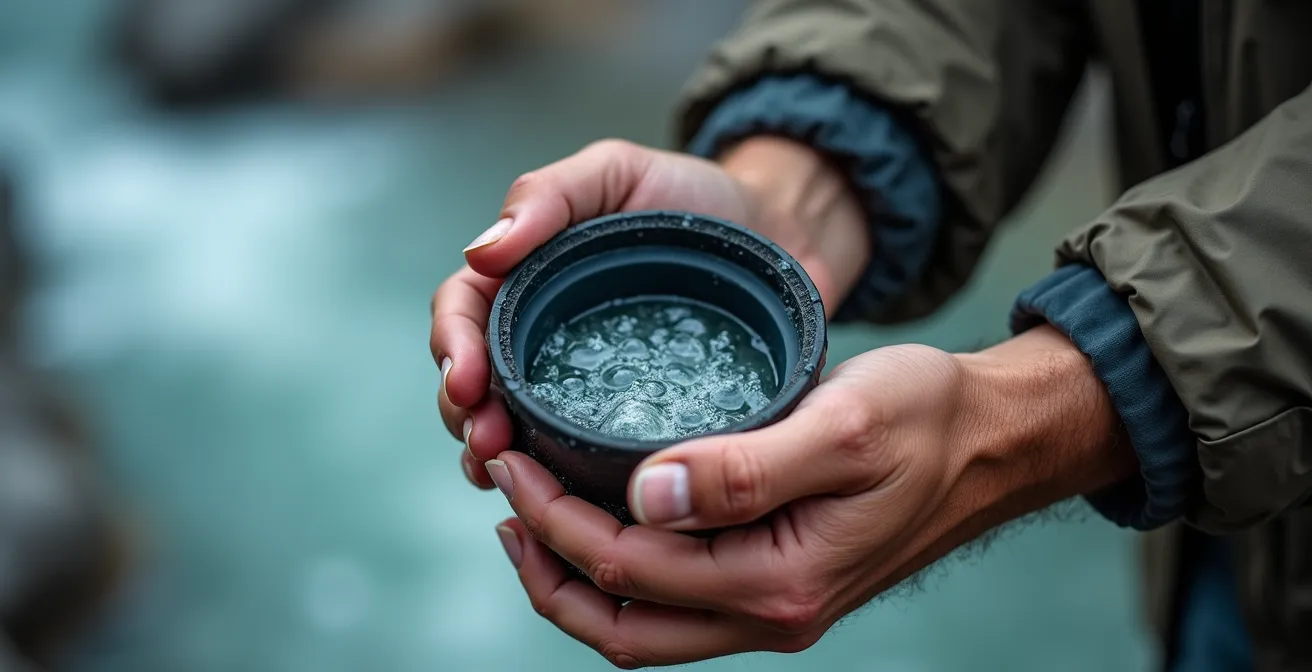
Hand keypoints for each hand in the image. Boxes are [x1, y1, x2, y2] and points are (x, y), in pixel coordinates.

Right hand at [431, 138, 869, 488]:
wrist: (778, 234)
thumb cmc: (693, 196)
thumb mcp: (617, 172)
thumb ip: (549, 195)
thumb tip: (480, 251)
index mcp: (526, 279)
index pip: (465, 314)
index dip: (454, 348)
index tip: (467, 383)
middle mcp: (543, 337)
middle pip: (477, 384)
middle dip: (467, 416)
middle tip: (485, 444)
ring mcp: (585, 385)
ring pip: (518, 431)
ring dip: (499, 458)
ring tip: (503, 478)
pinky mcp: (634, 423)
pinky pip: (583, 459)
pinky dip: (561, 483)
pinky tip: (562, 503)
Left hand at [487, 325, 1137, 667]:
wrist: (992, 441)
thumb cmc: (927, 420)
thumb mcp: (844, 427)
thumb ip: (743, 470)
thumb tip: (639, 496)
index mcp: (779, 582)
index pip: (631, 570)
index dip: (556, 523)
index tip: (514, 458)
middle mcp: (769, 612)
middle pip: (622, 627)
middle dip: (546, 568)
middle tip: (506, 495)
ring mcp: (772, 605)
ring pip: (644, 626)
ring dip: (577, 579)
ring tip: (530, 515)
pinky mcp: (776, 581)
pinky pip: (676, 602)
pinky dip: (623, 572)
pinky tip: (605, 518)